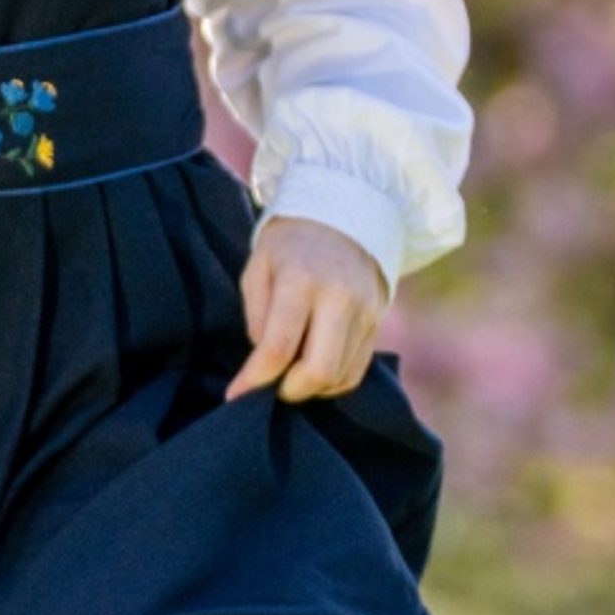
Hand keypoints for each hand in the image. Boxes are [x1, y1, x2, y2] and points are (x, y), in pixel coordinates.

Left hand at [228, 214, 391, 402]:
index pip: (279, 348)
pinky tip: (312, 367)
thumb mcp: (258, 270)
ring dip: (309, 387)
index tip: (237, 395)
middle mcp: (340, 298)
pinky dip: (331, 382)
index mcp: (301, 281)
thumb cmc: (289, 248)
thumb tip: (266, 365)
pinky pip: (355, 372)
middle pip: (318, 371)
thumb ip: (257, 319)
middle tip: (270, 386)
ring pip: (339, 378)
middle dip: (288, 391)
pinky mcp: (377, 324)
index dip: (255, 380)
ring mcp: (365, 312)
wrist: (344, 220)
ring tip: (290, 371)